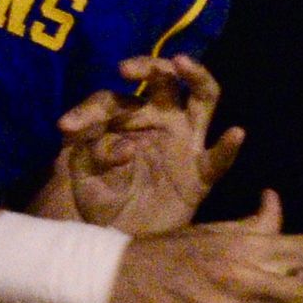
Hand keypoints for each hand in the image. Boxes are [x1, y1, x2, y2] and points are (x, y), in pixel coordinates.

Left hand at [50, 56, 243, 234]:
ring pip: (202, 98)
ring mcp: (185, 143)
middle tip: (124, 69)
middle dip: (146, 66)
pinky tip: (235, 134)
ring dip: (197, 76)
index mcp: (126, 118)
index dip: (88, 111)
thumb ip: (91, 156)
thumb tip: (124, 148)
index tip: (67, 127)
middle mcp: (160, 120)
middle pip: (163, 80)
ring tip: (183, 63)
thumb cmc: (103, 200)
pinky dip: (228, 146)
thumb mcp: (85, 178)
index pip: (109, 101)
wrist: (122, 238)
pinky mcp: (202, 174)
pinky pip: (218, 158)